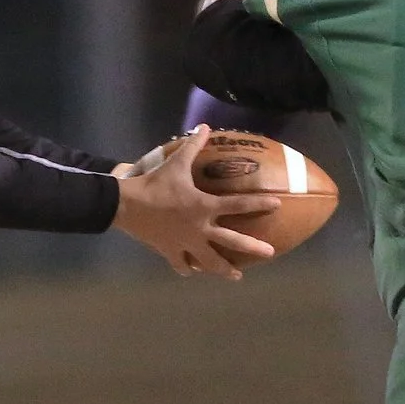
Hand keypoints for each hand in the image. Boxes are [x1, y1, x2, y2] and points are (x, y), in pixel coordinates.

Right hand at [110, 124, 279, 277]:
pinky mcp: (170, 250)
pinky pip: (181, 264)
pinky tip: (191, 272)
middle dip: (252, 247)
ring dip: (224, 269)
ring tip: (236, 276)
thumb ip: (193, 146)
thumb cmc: (155, 184)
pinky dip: (187, 268)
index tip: (277, 205)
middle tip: (270, 253)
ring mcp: (186, 242)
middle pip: (231, 241)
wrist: (127, 205)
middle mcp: (200, 228)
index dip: (259, 204)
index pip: (238, 204)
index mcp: (204, 206)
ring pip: (209, 261)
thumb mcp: (176, 163)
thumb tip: (205, 126)